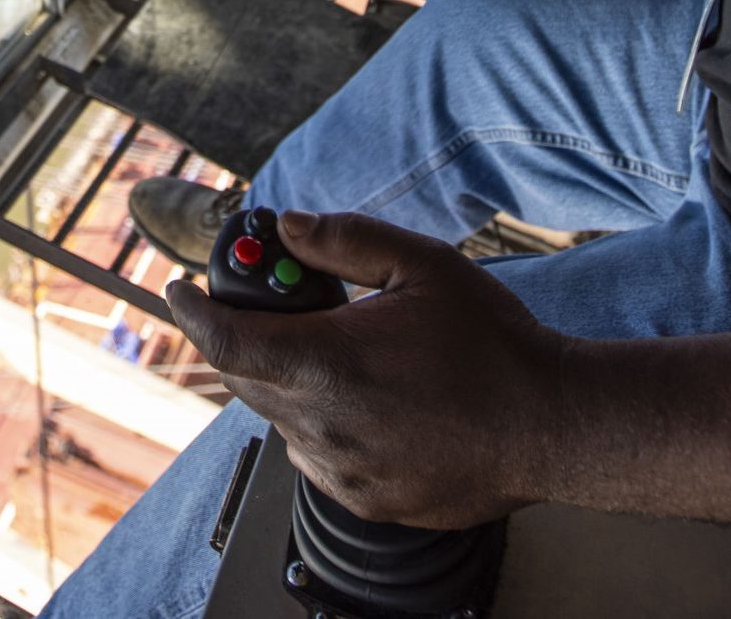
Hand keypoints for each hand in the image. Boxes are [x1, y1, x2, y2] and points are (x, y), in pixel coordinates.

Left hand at [166, 211, 566, 530]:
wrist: (553, 425)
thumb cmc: (493, 343)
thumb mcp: (420, 264)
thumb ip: (345, 240)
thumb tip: (292, 229)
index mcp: (330, 366)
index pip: (227, 342)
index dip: (194, 312)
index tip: (178, 289)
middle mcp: (326, 428)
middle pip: (247, 379)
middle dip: (248, 336)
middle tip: (277, 303)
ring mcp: (344, 473)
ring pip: (282, 418)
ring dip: (290, 379)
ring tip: (346, 349)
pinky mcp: (366, 500)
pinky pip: (316, 454)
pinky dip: (321, 420)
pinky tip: (370, 396)